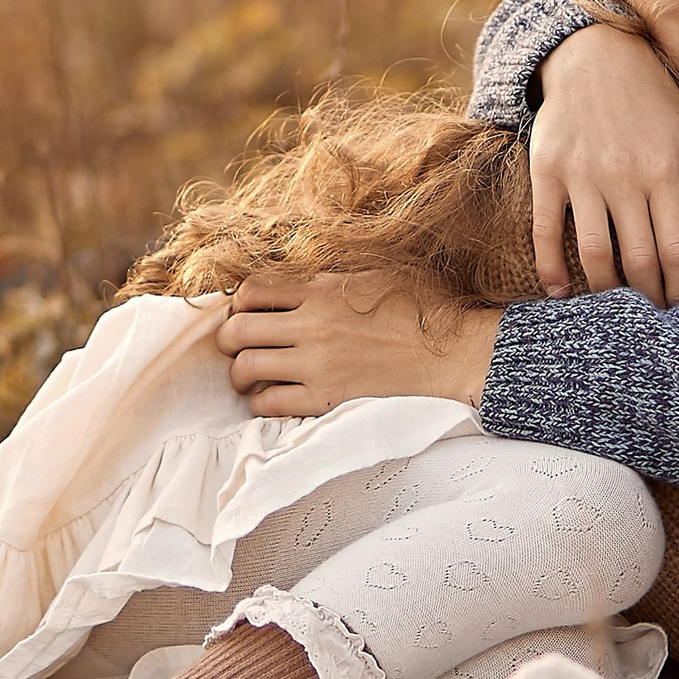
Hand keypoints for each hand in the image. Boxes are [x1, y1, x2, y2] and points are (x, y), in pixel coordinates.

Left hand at [220, 266, 499, 417]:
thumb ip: (327, 280)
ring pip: (245, 369)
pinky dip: (261, 401)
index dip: (238, 301)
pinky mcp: (326, 400)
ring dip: (241, 371)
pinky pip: (269, 404)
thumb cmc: (418, 309)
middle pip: (238, 330)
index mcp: (321, 291)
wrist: (449, 354)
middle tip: (239, 343)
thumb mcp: (371, 274)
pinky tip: (274, 394)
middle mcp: (312, 327)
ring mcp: (317, 366)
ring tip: (252, 372)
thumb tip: (291, 282)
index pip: (251, 290)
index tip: (247, 310)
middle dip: (229, 337)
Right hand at [529, 23, 678, 301]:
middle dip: (649, 300)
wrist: (594, 53)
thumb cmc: (651, 99)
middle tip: (652, 323)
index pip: (678, 250)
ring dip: (605, 293)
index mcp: (665, 171)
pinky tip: (559, 292)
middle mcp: (625, 176)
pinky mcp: (547, 171)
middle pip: (639, 260)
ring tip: (614, 312)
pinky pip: (546, 229)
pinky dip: (551, 268)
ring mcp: (582, 175)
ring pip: (594, 254)